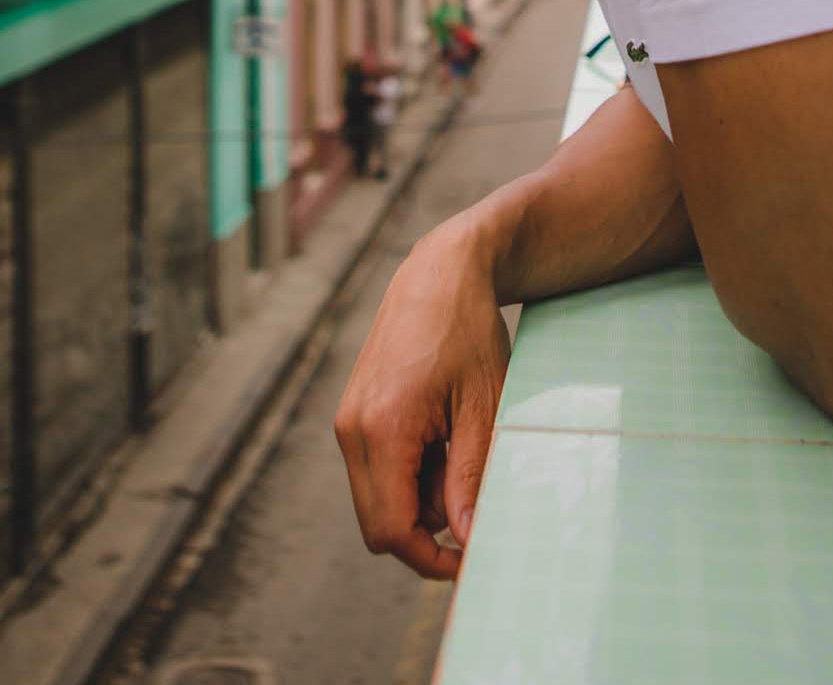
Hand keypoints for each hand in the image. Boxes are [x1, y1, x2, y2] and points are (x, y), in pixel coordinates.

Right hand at [334, 221, 509, 578]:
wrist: (439, 273)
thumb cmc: (467, 332)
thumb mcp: (484, 406)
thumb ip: (469, 477)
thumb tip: (464, 540)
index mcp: (383, 429)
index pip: (394, 530)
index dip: (432, 559)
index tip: (470, 560)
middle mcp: (352, 429)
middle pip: (379, 524)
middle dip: (427, 526)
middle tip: (472, 487)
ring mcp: (348, 420)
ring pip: (378, 498)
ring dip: (420, 494)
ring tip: (459, 442)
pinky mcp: (354, 413)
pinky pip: (376, 469)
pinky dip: (409, 470)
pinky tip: (440, 431)